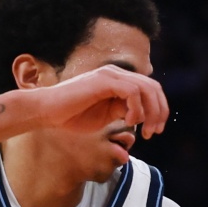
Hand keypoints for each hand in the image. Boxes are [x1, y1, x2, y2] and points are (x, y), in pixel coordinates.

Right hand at [27, 64, 169, 140]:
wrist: (48, 112)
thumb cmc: (72, 116)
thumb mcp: (106, 116)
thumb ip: (123, 112)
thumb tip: (141, 116)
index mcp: (118, 81)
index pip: (150, 89)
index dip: (159, 110)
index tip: (155, 131)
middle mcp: (116, 74)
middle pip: (153, 87)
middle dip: (159, 111)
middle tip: (154, 133)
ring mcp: (110, 75)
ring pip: (146, 88)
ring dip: (150, 113)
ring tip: (145, 131)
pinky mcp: (103, 80)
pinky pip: (132, 91)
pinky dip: (136, 108)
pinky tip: (127, 122)